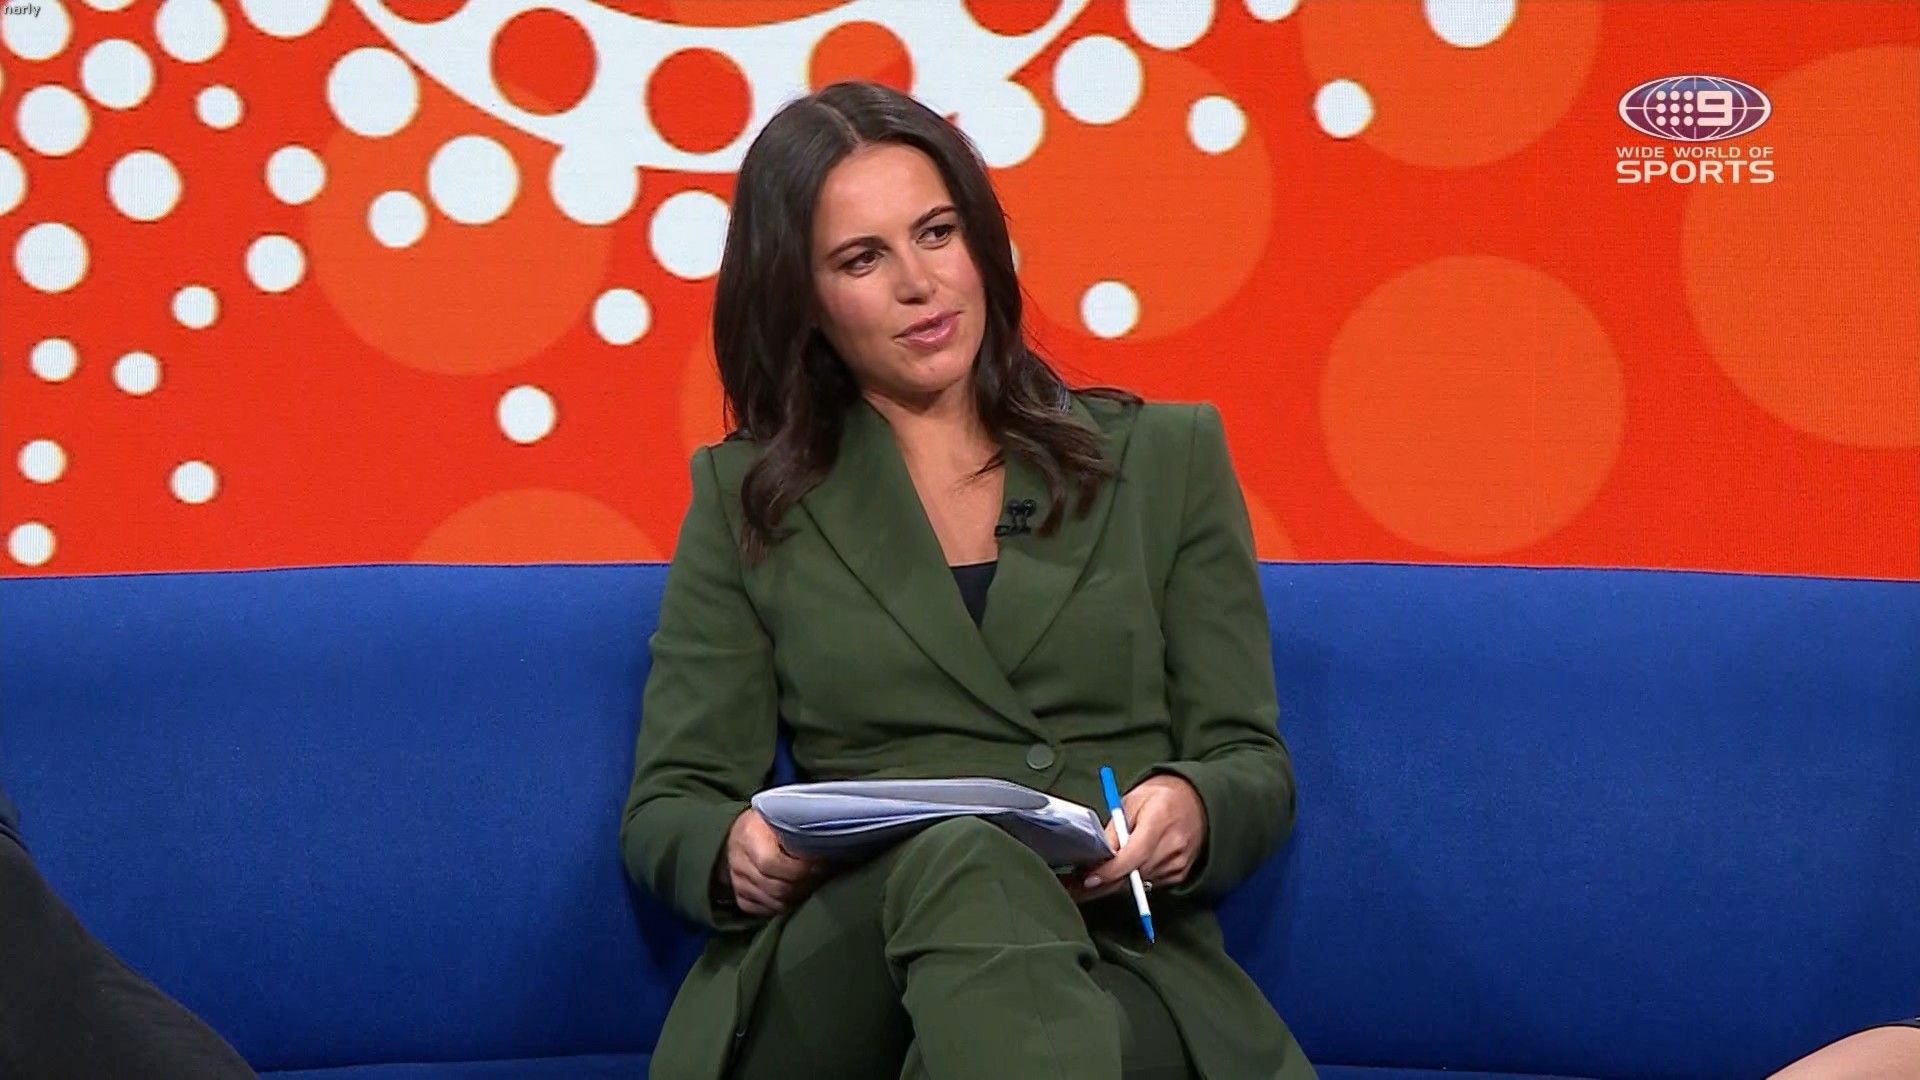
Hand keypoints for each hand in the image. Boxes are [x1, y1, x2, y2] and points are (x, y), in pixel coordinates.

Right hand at [721, 808, 826, 917]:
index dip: (800, 868)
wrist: (744, 829)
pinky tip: (794, 893)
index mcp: (749, 835)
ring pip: (773, 903)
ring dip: (797, 897)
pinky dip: (782, 905)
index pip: (771, 863)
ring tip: (812, 883)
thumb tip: (826, 844)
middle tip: (822, 876)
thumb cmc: (771, 820)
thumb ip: (798, 829)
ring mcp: (737, 881)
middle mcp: (738, 861)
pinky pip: (764, 910)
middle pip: (775, 888)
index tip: (821, 863)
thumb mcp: (782, 814)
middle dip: (804, 885)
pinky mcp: (740, 896)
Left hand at [1065, 775, 1205, 903]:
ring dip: (1115, 883)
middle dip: (1102, 883)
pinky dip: (1131, 880)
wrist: (1197, 803)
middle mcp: (1172, 846)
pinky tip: (1120, 874)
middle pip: (1133, 875)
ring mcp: (1178, 863)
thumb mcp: (1132, 801)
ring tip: (1091, 879)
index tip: (1089, 879)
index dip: (1110, 871)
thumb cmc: (1160, 797)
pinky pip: (1148, 884)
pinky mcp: (1179, 875)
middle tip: (1074, 887)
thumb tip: (1097, 856)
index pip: (1134, 855)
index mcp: (1160, 821)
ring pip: (1138, 883)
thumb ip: (1115, 829)